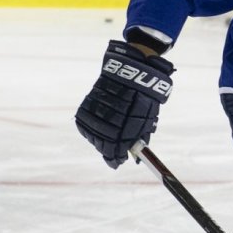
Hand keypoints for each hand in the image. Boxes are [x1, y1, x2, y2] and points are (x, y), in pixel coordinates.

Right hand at [75, 40, 174, 168]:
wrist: (130, 70)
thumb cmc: (143, 96)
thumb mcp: (147, 117)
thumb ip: (140, 137)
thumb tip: (136, 158)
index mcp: (128, 120)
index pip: (116, 147)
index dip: (116, 157)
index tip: (118, 162)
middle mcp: (111, 115)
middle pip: (103, 143)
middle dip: (108, 152)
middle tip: (113, 155)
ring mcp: (98, 109)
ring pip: (93, 135)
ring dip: (99, 142)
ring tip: (106, 142)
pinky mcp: (88, 103)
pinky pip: (85, 124)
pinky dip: (91, 131)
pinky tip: (97, 132)